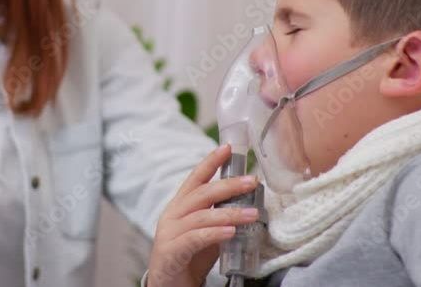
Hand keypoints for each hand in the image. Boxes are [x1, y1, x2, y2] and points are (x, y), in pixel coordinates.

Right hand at [146, 144, 259, 286]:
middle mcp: (173, 215)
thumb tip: (248, 204)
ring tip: (252, 213)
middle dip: (228, 185)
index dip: (210, 162)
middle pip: (201, 193)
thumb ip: (219, 217)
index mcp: (180, 206)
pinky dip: (214, 234)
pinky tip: (231, 233)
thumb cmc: (189, 256)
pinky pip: (195, 238)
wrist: (168, 285)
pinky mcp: (172, 251)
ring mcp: (170, 233)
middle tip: (251, 181)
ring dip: (230, 213)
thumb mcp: (206, 232)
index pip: (195, 178)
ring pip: (202, 216)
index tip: (227, 148)